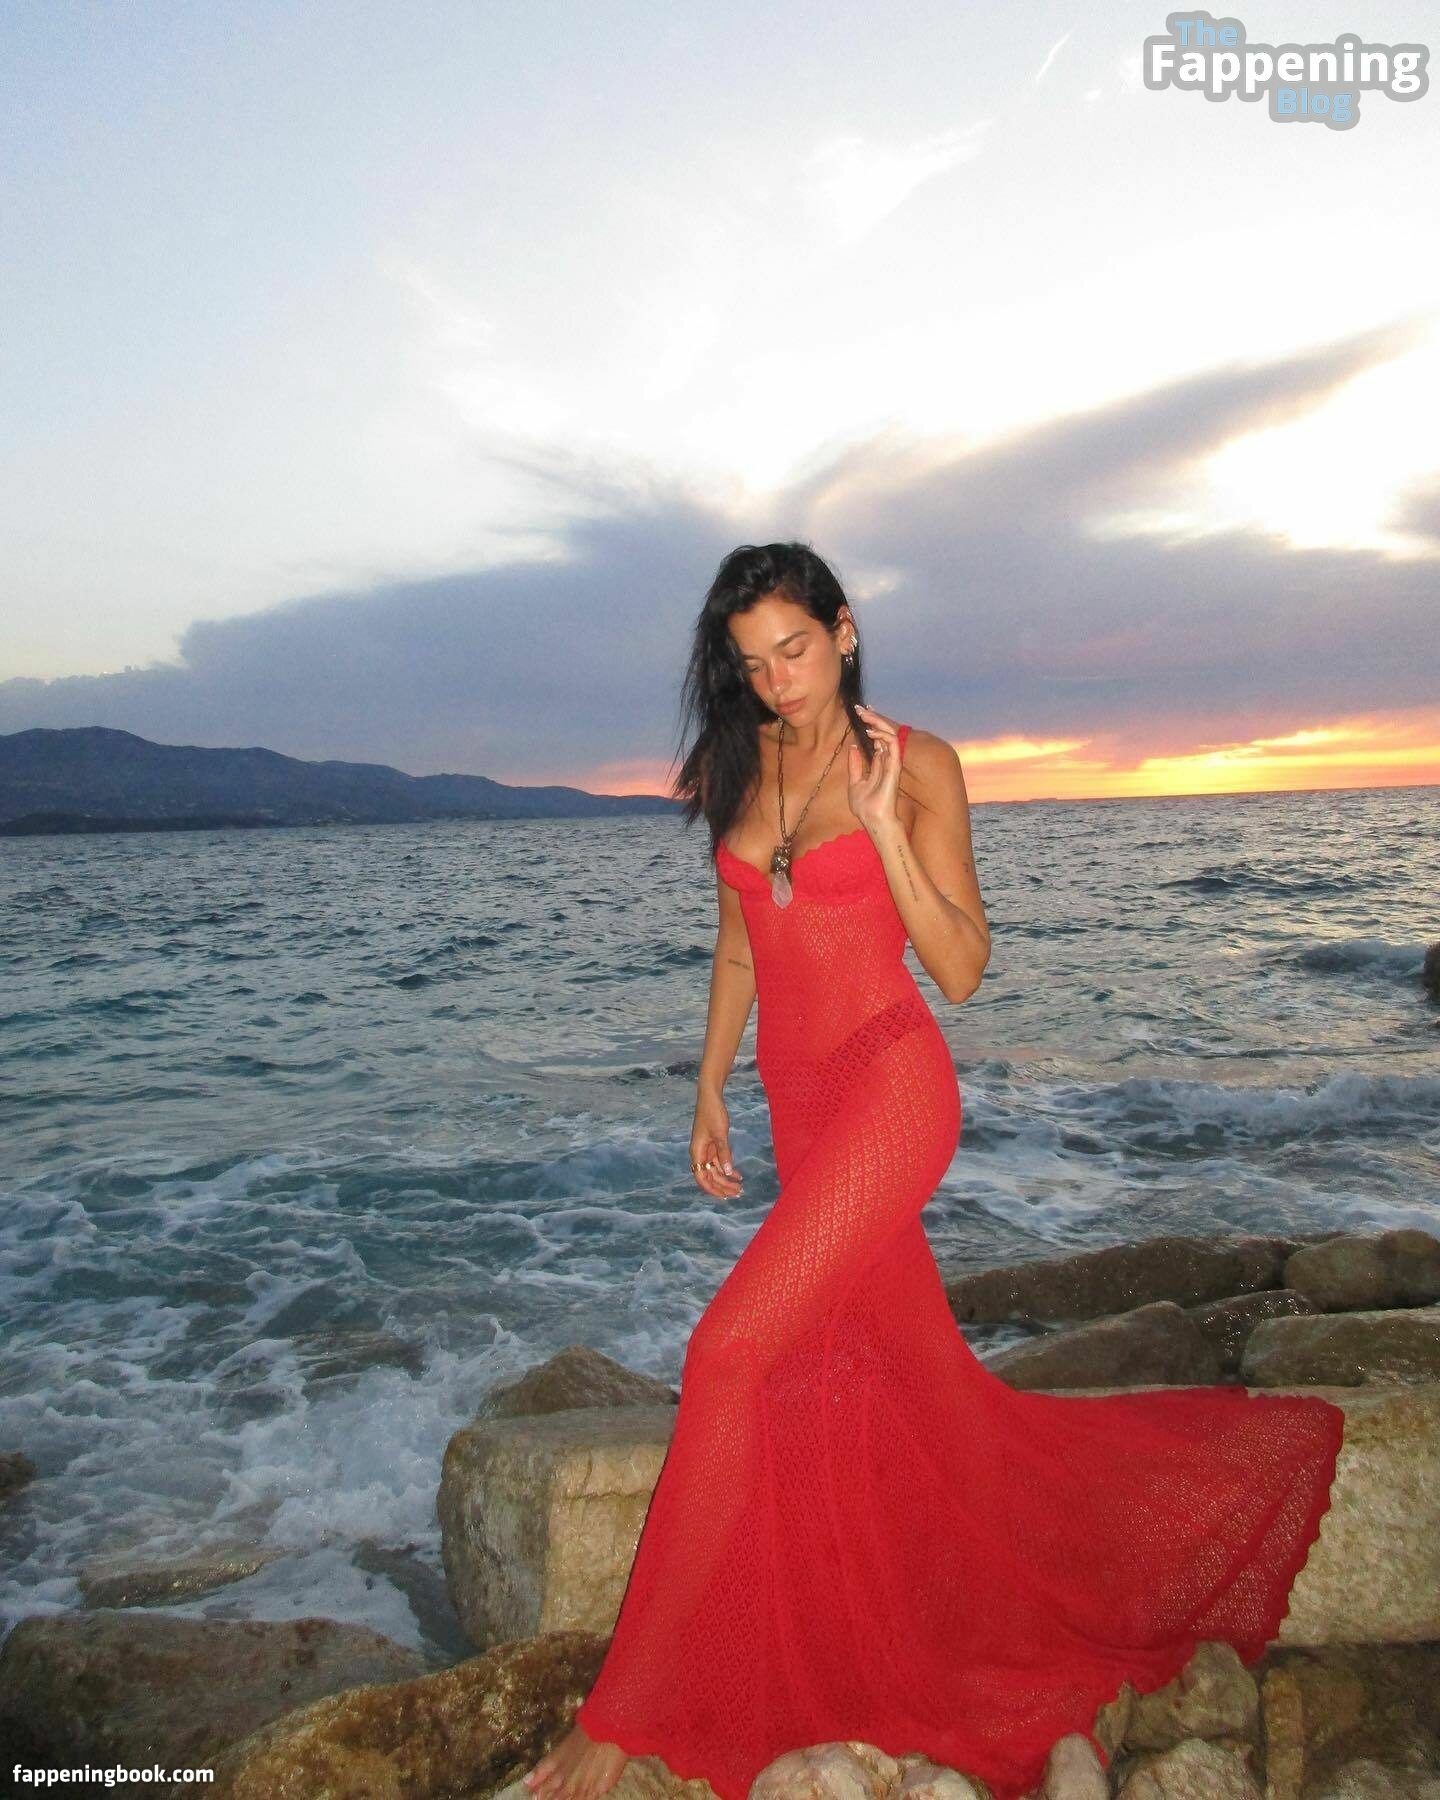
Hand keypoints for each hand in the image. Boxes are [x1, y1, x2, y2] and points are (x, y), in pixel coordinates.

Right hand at [690, 1091, 742, 1201]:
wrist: (710, 1096)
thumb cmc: (712, 1113)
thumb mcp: (720, 1134)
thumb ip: (724, 1153)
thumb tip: (728, 1172)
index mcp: (697, 1152)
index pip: (702, 1178)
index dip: (712, 1189)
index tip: (725, 1197)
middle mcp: (699, 1153)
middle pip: (709, 1176)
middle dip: (723, 1186)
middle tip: (738, 1193)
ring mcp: (705, 1150)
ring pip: (714, 1170)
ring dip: (726, 1179)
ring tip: (739, 1187)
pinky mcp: (712, 1145)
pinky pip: (718, 1162)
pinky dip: (727, 1168)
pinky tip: (737, 1174)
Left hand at [847, 702, 901, 835]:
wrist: (874, 820)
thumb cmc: (866, 807)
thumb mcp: (855, 783)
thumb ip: (855, 766)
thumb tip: (853, 748)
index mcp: (879, 765)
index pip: (876, 740)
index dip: (870, 726)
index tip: (860, 713)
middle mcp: (887, 762)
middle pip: (882, 735)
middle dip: (873, 719)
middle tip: (861, 707)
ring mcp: (892, 763)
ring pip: (889, 736)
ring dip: (878, 722)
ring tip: (866, 713)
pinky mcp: (894, 767)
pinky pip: (891, 745)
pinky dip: (882, 735)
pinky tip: (870, 730)